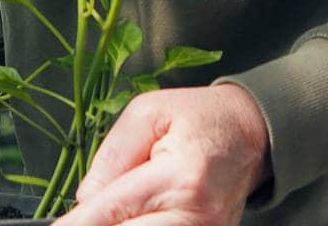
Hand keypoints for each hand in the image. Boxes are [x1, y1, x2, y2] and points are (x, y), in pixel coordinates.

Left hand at [54, 85, 270, 225]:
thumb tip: (84, 202)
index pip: (111, 213)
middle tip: (80, 219)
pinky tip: (130, 216)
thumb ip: (111, 157)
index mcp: (180, 177)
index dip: (77, 225)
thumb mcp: (148, 113)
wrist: (251, 134)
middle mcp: (195, 216)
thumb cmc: (198, 118)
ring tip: (105, 213)